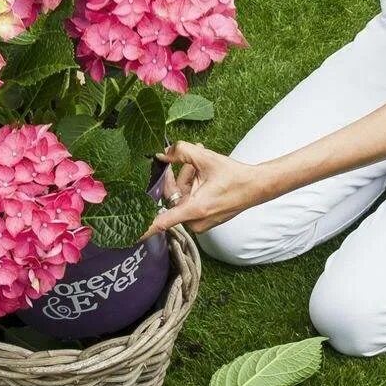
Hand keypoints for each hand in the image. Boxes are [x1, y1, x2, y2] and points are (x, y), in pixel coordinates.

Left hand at [146, 140, 275, 236]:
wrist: (256, 187)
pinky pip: (189, 203)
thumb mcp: (205, 158)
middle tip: (189, 162)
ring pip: (181, 198)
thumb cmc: (234, 176)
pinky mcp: (205, 221)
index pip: (162, 222)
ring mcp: (201, 223)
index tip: (128, 235)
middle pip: (172, 199)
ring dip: (187, 180)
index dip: (144, 229)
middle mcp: (196, 220)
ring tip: (200, 164)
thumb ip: (181, 151)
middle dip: (178, 178)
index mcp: (194, 209)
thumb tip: (161, 153)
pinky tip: (202, 174)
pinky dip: (193, 188)